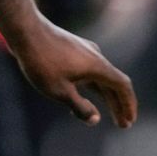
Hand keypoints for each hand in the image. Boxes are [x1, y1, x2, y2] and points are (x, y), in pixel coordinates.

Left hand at [11, 18, 136, 127]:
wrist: (26, 30)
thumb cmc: (42, 62)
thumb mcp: (60, 91)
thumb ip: (79, 107)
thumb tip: (95, 119)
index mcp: (97, 66)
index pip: (122, 85)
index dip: (128, 104)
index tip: (130, 121)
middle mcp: (95, 56)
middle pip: (113, 83)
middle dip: (119, 104)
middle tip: (123, 124)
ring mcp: (84, 51)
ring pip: (101, 77)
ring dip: (106, 97)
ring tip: (109, 115)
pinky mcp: (73, 49)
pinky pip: (90, 71)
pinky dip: (93, 87)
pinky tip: (84, 98)